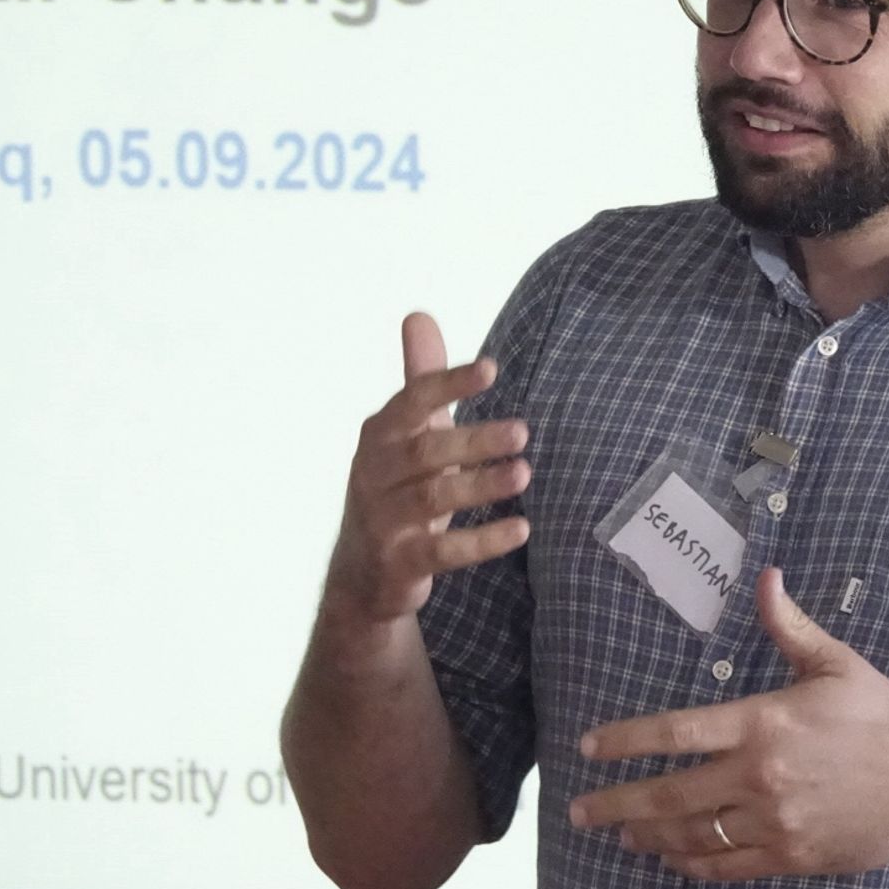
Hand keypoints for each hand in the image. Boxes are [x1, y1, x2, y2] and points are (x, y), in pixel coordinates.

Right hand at [325, 311, 530, 627]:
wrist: (363, 574)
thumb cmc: (397, 489)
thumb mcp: (407, 434)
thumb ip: (420, 379)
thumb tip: (419, 315)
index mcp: (381, 436)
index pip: (412, 401)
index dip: (448, 383)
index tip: (490, 368)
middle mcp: (375, 474)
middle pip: (426, 452)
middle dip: (474, 440)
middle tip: (524, 430)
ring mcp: (384, 521)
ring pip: (434, 498)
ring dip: (481, 485)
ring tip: (524, 472)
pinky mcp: (400, 563)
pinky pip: (443, 552)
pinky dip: (483, 541)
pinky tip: (522, 529)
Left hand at [571, 567, 888, 880]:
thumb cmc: (882, 717)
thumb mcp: (838, 664)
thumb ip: (790, 626)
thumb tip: (766, 577)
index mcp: (764, 721)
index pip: (676, 732)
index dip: (625, 741)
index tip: (588, 748)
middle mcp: (759, 774)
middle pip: (669, 795)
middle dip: (617, 805)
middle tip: (580, 811)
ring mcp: (773, 821)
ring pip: (692, 835)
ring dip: (648, 838)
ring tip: (622, 836)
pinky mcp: (790, 856)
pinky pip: (726, 866)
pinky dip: (692, 865)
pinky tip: (672, 860)